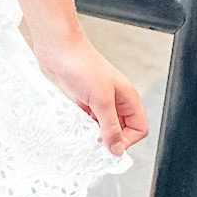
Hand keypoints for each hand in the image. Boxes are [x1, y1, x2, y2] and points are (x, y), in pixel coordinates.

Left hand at [33, 30, 148, 157]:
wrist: (57, 47)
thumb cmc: (81, 63)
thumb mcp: (101, 100)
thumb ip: (110, 127)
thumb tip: (117, 149)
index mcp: (127, 98)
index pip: (139, 128)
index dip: (128, 140)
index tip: (111, 147)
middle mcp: (116, 99)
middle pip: (122, 129)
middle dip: (110, 138)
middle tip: (96, 144)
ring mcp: (99, 98)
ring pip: (103, 125)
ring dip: (95, 132)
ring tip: (84, 132)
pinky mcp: (83, 98)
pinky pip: (88, 118)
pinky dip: (83, 124)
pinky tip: (75, 123)